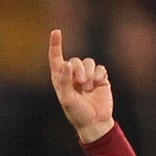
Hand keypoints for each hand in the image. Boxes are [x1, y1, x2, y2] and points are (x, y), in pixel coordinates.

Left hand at [49, 28, 113, 143]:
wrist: (95, 123)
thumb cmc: (77, 114)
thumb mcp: (67, 100)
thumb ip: (65, 81)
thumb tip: (66, 63)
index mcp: (61, 80)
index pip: (56, 59)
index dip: (56, 45)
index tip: (56, 32)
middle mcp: (73, 76)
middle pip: (75, 61)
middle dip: (78, 70)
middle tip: (80, 84)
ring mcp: (87, 76)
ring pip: (88, 62)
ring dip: (89, 74)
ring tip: (88, 88)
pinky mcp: (100, 78)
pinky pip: (100, 68)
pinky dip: (99, 76)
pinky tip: (98, 86)